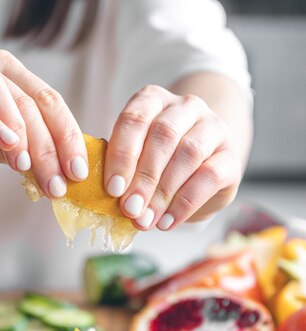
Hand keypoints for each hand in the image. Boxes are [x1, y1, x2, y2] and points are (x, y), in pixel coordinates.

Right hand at [0, 49, 86, 198]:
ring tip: (30, 166)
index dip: (68, 136)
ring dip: (21, 132)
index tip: (79, 172)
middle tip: (59, 182)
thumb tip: (59, 175)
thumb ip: (21, 152)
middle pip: (29, 101)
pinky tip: (5, 144)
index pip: (48, 101)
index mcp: (9, 75)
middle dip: (49, 146)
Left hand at [104, 85, 241, 230]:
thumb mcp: (134, 155)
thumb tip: (108, 195)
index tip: (112, 188)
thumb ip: (122, 167)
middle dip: (143, 176)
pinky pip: (210, 176)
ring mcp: (213, 127)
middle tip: (129, 208)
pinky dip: (185, 202)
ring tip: (146, 219)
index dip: (122, 155)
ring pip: (189, 153)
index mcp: (153, 99)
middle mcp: (185, 106)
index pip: (134, 119)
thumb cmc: (156, 160)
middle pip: (163, 135)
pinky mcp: (231, 156)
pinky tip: (167, 221)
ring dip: (163, 191)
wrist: (200, 167)